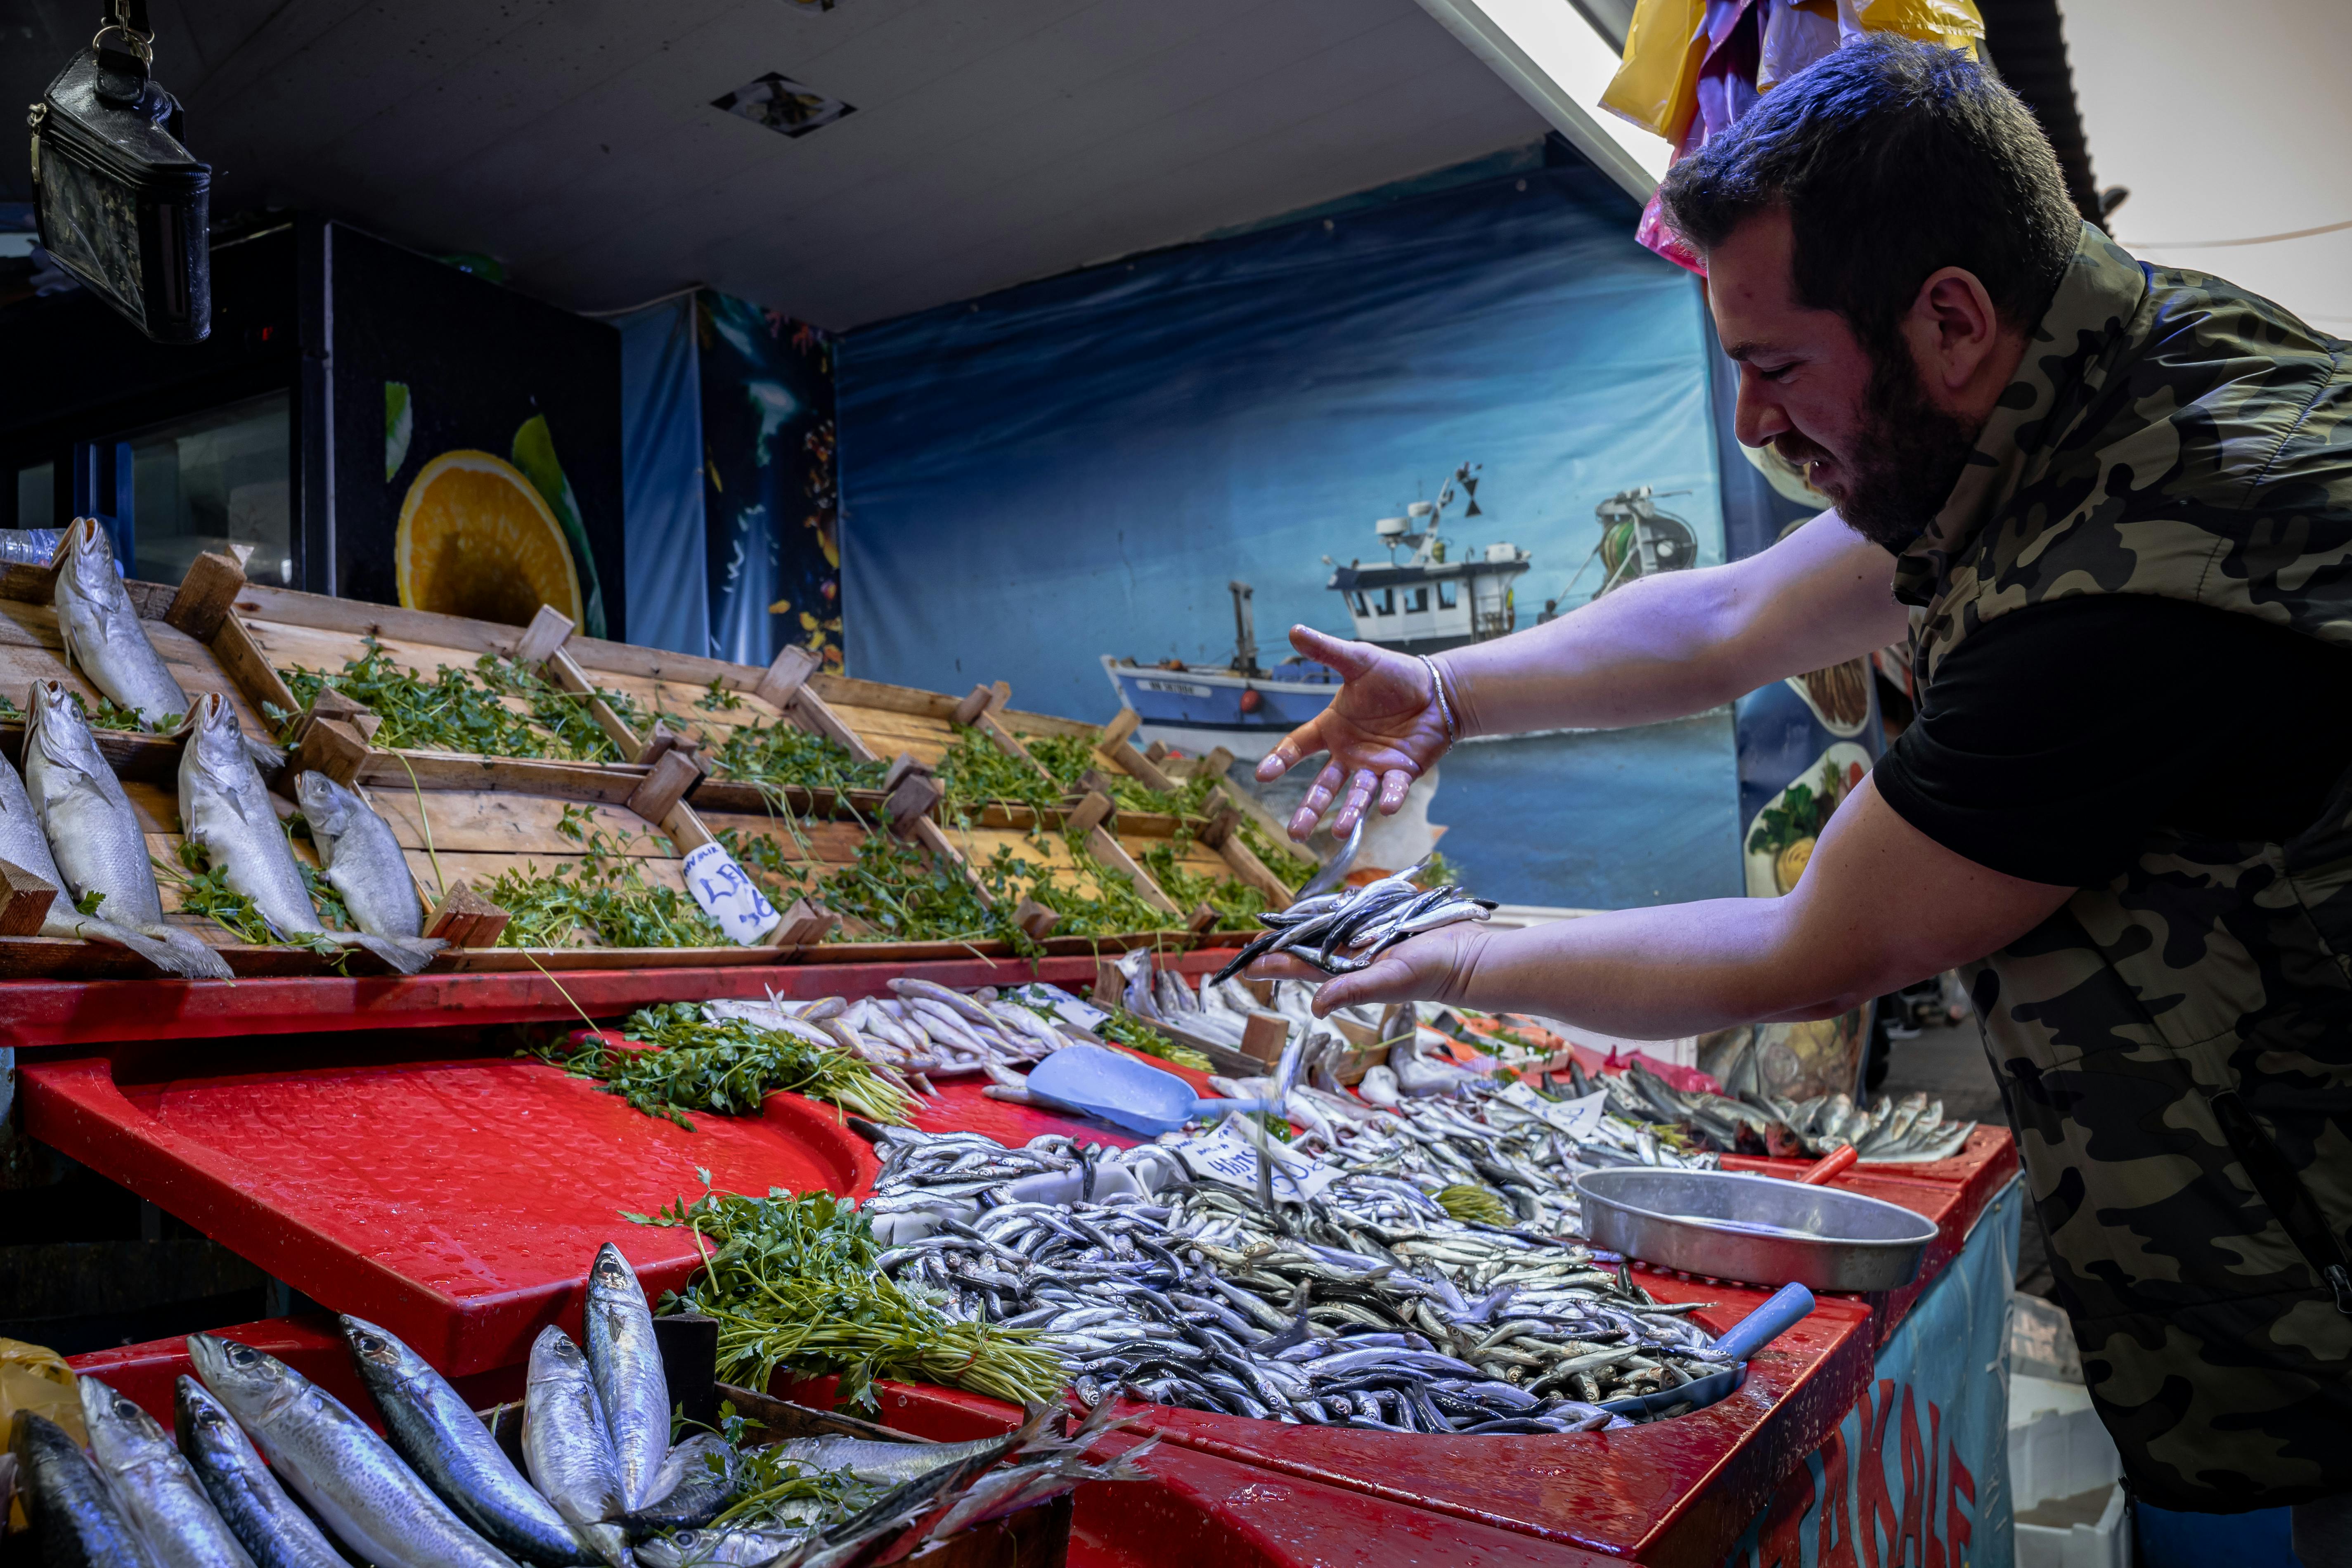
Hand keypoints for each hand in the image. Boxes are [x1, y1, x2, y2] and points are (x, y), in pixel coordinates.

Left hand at [1249, 923, 1491, 1014]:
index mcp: (1346, 970)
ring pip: (1329, 924)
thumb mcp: (1390, 980)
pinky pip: (1357, 909)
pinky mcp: (1386, 919)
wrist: (1467, 955)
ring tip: (1282, 918)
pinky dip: (1342, 905)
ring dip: (1308, 920)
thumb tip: (1316, 1007)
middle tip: (1256, 934)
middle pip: (1308, 943)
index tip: (1245, 965)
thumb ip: (1353, 990)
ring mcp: (1368, 936)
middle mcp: (1352, 954)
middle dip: (1283, 939)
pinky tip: (1330, 900)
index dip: (1272, 964)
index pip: (1299, 966)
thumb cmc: (1430, 972)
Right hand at [1254, 626, 1452, 837]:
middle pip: (1324, 785)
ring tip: (1338, 832)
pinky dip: (1391, 798)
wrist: (1437, 690)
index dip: (1280, 760)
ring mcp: (1374, 767)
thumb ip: (1327, 651)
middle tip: (1295, 833)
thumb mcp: (1358, 660)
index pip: (1298, 746)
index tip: (1262, 775)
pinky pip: (1394, 789)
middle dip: (1309, 809)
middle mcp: (1349, 754)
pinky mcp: (1402, 773)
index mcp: (1332, 728)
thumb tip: (1294, 629)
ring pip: (1356, 795)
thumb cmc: (1395, 675)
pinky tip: (1387, 808)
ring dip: (1348, 814)